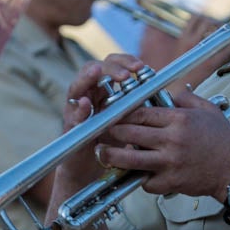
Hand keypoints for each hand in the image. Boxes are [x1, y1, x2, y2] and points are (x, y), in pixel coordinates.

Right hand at [60, 53, 151, 187]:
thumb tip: (159, 89)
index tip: (141, 66)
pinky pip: (72, 115)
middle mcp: (88, 94)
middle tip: (126, 74)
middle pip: (94, 69)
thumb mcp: (128, 118)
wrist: (94, 168)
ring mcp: (76, 109)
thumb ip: (137, 103)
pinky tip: (85, 104)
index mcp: (103, 89)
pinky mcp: (70, 127)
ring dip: (88, 77)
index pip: (112, 65)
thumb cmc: (113, 140)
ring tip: (97, 72)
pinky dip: (78, 109)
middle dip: (110, 68)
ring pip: (77, 86)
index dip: (125, 61)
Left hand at [98, 88, 229, 198]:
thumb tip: (167, 92)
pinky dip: (140, 179)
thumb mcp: (208, 110)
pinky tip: (139, 174)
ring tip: (103, 153)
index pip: (141, 112)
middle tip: (102, 130)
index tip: (112, 112)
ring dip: (112, 156)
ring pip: (130, 158)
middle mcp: (172, 140)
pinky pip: (145, 182)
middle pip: (130, 132)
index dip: (122, 112)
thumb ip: (185, 99)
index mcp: (179, 120)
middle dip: (112, 131)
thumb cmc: (223, 141)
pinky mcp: (170, 182)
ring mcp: (169, 163)